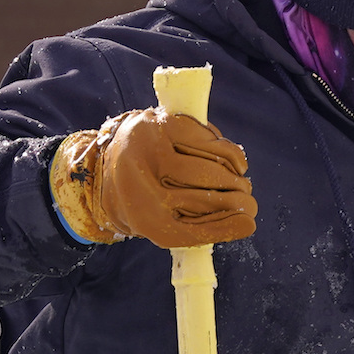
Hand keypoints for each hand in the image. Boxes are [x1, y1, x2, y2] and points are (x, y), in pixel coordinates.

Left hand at [49, 108, 255, 246]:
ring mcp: (153, 150)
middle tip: (250, 203)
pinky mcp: (162, 124)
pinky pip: (208, 140)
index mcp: (144, 218)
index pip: (195, 230)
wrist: (103, 164)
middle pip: (208, 197)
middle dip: (238, 200)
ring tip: (242, 182)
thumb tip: (242, 223)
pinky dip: (227, 152)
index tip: (250, 223)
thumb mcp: (158, 222)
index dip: (228, 227)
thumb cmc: (139, 199)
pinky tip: (234, 162)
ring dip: (235, 176)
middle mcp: (145, 184)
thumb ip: (195, 226)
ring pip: (212, 167)